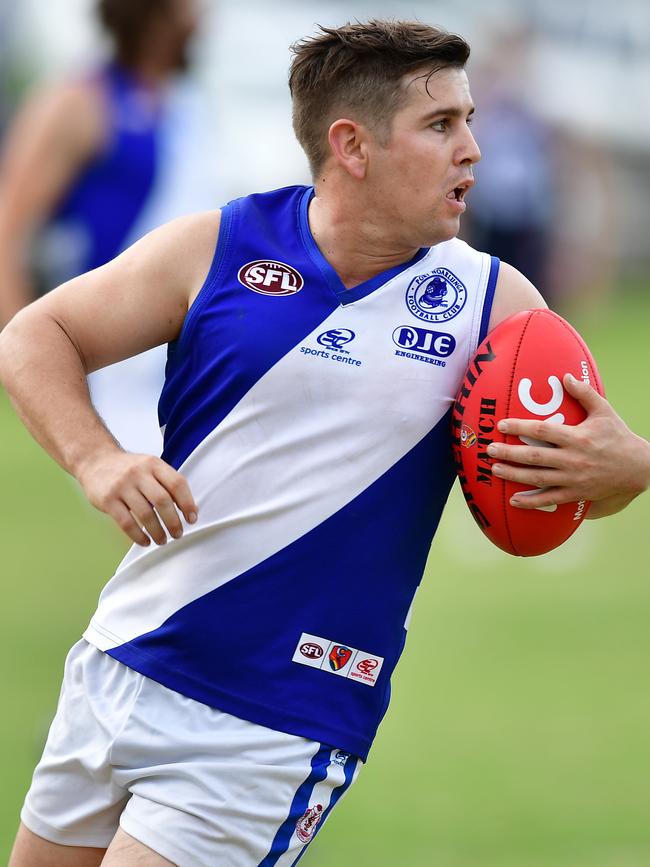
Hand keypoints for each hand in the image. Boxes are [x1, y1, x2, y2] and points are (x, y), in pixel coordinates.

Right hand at [78, 450, 197, 545]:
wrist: (96, 460)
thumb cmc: (130, 469)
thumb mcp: (151, 466)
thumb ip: (168, 483)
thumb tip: (190, 509)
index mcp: (154, 464)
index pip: (177, 483)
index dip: (188, 503)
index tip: (192, 519)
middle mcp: (138, 473)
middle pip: (162, 500)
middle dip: (173, 521)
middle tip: (178, 534)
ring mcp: (121, 486)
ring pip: (145, 514)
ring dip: (157, 532)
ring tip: (162, 540)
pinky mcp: (107, 500)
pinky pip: (126, 523)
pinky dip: (138, 536)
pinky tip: (145, 541)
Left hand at [486, 373, 649, 517]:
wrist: (638, 468)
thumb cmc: (618, 436)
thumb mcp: (604, 411)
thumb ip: (584, 393)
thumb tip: (565, 376)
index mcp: (577, 437)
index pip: (542, 431)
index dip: (520, 427)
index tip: (502, 425)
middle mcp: (573, 459)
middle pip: (535, 457)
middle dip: (509, 453)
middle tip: (489, 449)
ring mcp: (573, 478)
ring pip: (538, 478)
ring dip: (514, 475)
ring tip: (495, 470)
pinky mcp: (576, 493)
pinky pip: (550, 499)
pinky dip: (531, 502)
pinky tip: (514, 501)